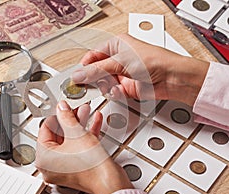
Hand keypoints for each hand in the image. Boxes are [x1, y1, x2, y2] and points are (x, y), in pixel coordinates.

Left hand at [36, 100, 133, 193]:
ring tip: (86, 111)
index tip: (63, 107)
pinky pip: (78, 147)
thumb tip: (61, 108)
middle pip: (58, 134)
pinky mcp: (77, 167)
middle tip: (76, 108)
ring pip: (70, 140)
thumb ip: (66, 117)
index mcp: (44, 159)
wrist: (110, 180)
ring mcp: (64, 167)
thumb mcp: (76, 133)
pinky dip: (85, 135)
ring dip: (79, 124)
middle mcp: (51, 165)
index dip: (56, 115)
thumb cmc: (91, 166)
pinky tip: (94, 122)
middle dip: (70, 119)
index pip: (45, 130)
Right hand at [72, 33, 208, 105]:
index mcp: (116, 45)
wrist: (172, 78)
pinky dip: (114, 93)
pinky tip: (119, 91)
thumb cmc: (155, 61)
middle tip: (87, 86)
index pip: (92, 56)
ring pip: (103, 83)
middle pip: (96, 71)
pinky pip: (112, 92)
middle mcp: (118, 59)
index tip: (76, 76)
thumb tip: (79, 74)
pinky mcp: (126, 87)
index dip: (84, 66)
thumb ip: (97, 70)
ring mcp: (121, 74)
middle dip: (94, 79)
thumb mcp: (120, 62)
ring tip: (111, 87)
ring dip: (105, 87)